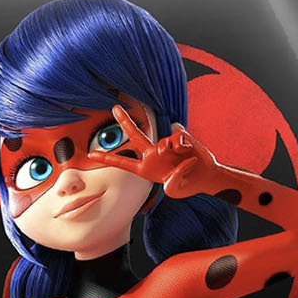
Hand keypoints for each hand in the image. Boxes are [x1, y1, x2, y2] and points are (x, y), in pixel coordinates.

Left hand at [99, 105, 221, 196]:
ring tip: (183, 161)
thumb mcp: (175, 190)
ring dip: (170, 150)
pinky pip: (176, 135)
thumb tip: (166, 152)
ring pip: (162, 141)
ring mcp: (166, 145)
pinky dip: (181, 143)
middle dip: (125, 121)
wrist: (206, 177)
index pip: (123, 163)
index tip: (91, 154)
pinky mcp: (180, 138)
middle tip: (115, 107)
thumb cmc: (188, 185)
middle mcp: (153, 155)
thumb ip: (170, 180)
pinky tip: (188, 151)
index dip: (107, 159)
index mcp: (146, 169)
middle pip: (135, 135)